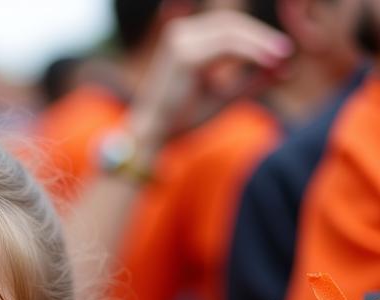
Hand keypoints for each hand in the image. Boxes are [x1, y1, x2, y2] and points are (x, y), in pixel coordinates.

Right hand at [127, 10, 292, 162]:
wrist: (152, 135)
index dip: (257, 38)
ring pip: (232, 31)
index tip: (282, 55)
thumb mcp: (223, 95)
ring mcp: (181, 40)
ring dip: (260, 43)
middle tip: (286, 54)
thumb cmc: (183, 118)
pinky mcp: (185, 54)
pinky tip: (268, 61)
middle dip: (262, 38)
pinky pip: (227, 46)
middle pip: (233, 24)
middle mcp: (181, 33)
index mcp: (186, 39)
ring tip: (281, 58)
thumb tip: (285, 69)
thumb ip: (251, 80)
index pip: (229, 28)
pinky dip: (251, 52)